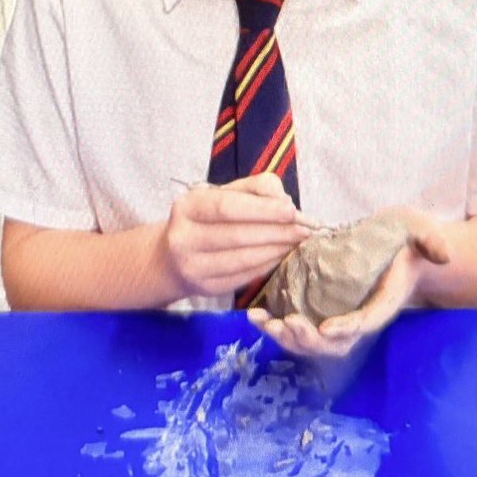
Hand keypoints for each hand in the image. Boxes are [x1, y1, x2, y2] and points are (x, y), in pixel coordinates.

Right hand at [160, 173, 313, 299]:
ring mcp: (193, 266)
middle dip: (277, 231)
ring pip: (243, 259)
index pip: (226, 207)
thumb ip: (254, 189)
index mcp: (187, 207)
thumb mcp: (221, 195)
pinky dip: (268, 265)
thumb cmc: (204, 220)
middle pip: (238, 235)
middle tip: (306, 229)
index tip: (293, 210)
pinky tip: (282, 256)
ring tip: (298, 241)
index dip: (262, 210)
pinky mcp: (206, 288)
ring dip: (277, 249)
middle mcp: (184, 238)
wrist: (170, 258)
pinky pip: (244, 276)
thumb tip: (283, 200)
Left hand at [247, 206, 451, 357]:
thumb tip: (442, 253)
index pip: (365, 322)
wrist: (394, 251)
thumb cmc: (404, 243)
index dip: (347, 328)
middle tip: (286, 324)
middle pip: (333, 343)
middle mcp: (357, 317)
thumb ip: (432, 239)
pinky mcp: (317, 310)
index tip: (326, 327)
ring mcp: (336, 317)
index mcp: (381, 303)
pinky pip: (297, 327)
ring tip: (262, 322)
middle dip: (308, 339)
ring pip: (311, 341)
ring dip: (286, 337)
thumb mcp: (421, 232)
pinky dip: (276, 326)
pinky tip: (255, 315)